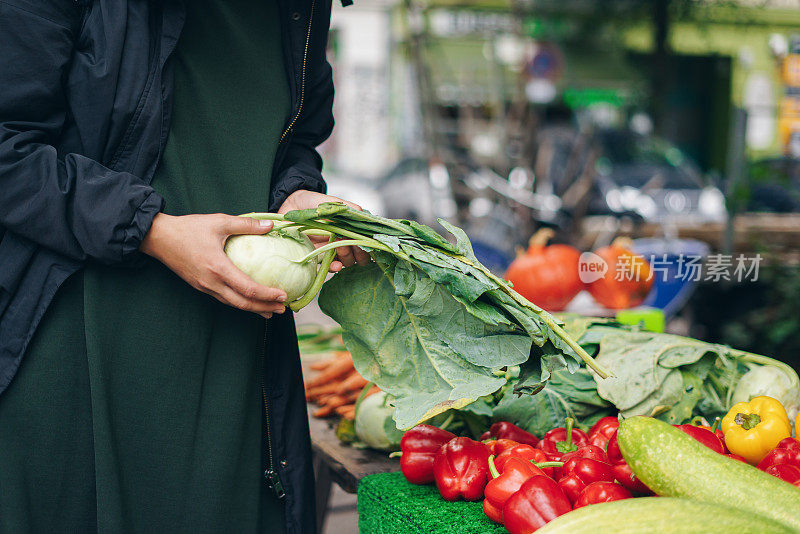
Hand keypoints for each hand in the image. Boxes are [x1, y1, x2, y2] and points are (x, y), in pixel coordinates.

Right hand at [140, 213, 287, 318]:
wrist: (158, 238)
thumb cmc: (188, 228)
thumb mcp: (219, 221)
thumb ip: (246, 224)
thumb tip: (270, 225)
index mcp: (218, 267)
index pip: (247, 288)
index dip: (267, 294)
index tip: (284, 295)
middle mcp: (211, 282)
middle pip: (242, 303)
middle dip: (265, 308)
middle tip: (283, 309)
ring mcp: (205, 287)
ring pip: (233, 304)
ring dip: (253, 309)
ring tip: (271, 311)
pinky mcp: (200, 287)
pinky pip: (224, 299)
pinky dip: (240, 303)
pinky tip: (249, 301)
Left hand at [278, 190, 370, 269]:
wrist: (290, 207)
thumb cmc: (313, 204)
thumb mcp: (333, 203)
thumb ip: (350, 209)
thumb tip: (364, 214)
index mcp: (350, 230)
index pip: (367, 242)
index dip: (368, 243)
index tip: (364, 238)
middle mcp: (344, 242)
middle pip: (361, 256)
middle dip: (360, 252)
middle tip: (352, 243)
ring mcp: (331, 251)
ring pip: (348, 262)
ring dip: (348, 256)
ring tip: (340, 246)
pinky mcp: (318, 258)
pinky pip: (329, 268)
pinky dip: (335, 267)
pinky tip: (336, 264)